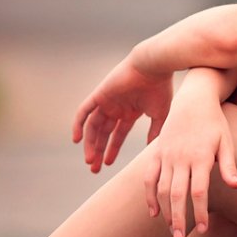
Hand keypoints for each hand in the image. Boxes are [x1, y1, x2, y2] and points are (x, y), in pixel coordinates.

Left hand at [72, 54, 172, 173]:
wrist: (154, 67)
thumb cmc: (160, 88)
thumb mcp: (160, 116)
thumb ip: (155, 133)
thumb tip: (152, 149)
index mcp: (130, 111)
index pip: (118, 134)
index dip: (112, 149)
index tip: (108, 165)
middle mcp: (116, 107)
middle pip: (103, 133)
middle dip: (99, 151)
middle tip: (94, 169)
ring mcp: (107, 101)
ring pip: (93, 126)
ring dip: (90, 144)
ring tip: (90, 161)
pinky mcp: (99, 95)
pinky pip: (84, 112)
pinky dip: (78, 125)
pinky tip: (76, 140)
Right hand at [137, 93, 236, 236]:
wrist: (193, 99)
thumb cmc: (215, 122)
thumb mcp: (226, 141)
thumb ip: (228, 166)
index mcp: (200, 156)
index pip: (199, 191)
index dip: (200, 212)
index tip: (203, 230)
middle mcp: (180, 157)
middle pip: (176, 194)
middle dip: (179, 218)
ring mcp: (166, 155)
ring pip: (160, 188)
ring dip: (164, 212)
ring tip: (171, 231)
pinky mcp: (156, 152)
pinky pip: (148, 177)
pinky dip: (148, 195)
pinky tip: (153, 212)